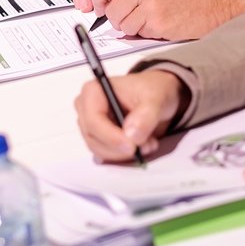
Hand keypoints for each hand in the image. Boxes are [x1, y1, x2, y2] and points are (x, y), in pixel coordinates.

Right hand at [73, 71, 188, 160]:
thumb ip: (145, 116)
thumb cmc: (151, 90)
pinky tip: (141, 146)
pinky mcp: (99, 138)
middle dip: (119, 147)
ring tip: (147, 144)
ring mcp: (91, 124)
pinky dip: (124, 155)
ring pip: (99, 149)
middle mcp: (87, 108)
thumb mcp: (155, 98)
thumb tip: (131, 135)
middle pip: (93, 138)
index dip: (111, 137)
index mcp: (93, 91)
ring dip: (124, 153)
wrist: (157, 98)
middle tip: (144, 147)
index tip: (131, 146)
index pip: (93, 121)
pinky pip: (106, 154)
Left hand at [87, 0, 244, 39]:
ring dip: (133, 26)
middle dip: (119, 17)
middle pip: (110, 9)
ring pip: (123, 25)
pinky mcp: (158, 24)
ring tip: (150, 17)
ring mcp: (150, 5)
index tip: (104, 3)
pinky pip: (139, 34)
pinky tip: (161, 22)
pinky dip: (146, 32)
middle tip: (133, 15)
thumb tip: (105, 0)